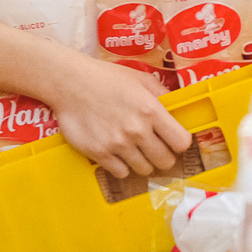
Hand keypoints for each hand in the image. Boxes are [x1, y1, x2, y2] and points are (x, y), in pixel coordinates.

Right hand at [47, 55, 191, 179]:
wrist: (70, 83)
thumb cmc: (106, 78)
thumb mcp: (140, 79)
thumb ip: (162, 95)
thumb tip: (176, 111)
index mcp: (151, 110)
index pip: (181, 142)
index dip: (180, 142)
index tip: (173, 139)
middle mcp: (137, 131)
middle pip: (165, 161)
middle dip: (163, 155)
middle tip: (154, 147)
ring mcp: (117, 145)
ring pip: (144, 170)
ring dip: (142, 161)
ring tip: (134, 149)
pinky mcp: (99, 154)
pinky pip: (121, 173)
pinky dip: (122, 166)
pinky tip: (118, 153)